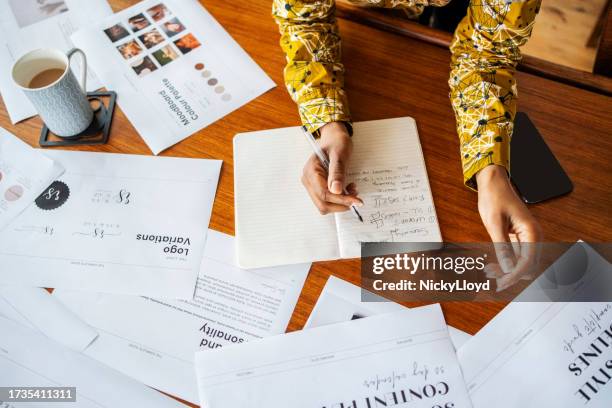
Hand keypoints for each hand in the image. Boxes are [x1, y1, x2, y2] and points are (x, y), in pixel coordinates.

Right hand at [301, 122, 362, 214]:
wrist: (334, 138)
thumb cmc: (336, 143)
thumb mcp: (339, 154)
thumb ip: (337, 172)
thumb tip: (336, 190)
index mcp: (311, 171)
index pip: (324, 194)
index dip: (341, 200)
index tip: (356, 200)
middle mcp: (308, 180)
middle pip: (322, 204)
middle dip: (340, 204)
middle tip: (355, 197)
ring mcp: (312, 185)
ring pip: (324, 205)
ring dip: (340, 203)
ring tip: (351, 191)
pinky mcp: (318, 187)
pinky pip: (326, 200)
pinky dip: (338, 200)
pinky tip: (346, 190)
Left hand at [476, 165, 541, 290]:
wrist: (493, 183)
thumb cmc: (494, 198)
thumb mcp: (494, 224)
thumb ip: (502, 247)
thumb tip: (508, 269)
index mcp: (531, 231)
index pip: (528, 262)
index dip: (515, 275)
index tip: (501, 284)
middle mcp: (534, 236)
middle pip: (529, 266)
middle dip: (511, 274)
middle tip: (491, 277)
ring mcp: (528, 238)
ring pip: (523, 263)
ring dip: (508, 270)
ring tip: (489, 271)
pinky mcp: (520, 238)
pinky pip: (517, 256)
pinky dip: (506, 263)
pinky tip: (493, 265)